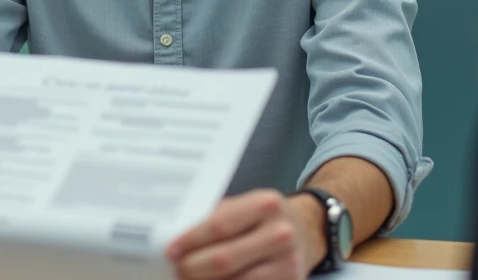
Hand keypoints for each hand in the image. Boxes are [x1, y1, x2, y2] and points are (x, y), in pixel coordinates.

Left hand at [167, 189, 325, 279]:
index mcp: (265, 205)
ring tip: (189, 279)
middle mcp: (280, 234)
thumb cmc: (265, 216)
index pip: (219, 225)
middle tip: (176, 269)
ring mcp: (287, 264)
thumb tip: (176, 235)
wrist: (307, 229)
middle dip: (192, 268)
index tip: (170, 251)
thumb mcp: (244, 205)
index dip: (190, 241)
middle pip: (224, 260)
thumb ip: (214, 217)